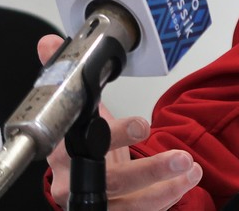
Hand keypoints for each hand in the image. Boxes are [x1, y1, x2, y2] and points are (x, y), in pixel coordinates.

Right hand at [37, 34, 202, 210]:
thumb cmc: (81, 140)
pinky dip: (166, 200)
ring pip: (128, 205)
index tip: (143, 125)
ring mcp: (95, 203)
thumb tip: (48, 43)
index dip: (115, 137)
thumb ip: (67, 77)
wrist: (76, 177)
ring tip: (190, 169)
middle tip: (180, 157)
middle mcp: (75, 184)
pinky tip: (187, 182)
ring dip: (163, 189)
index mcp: (64, 153)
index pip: (86, 147)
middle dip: (148, 171)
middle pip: (110, 183)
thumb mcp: (76, 109)